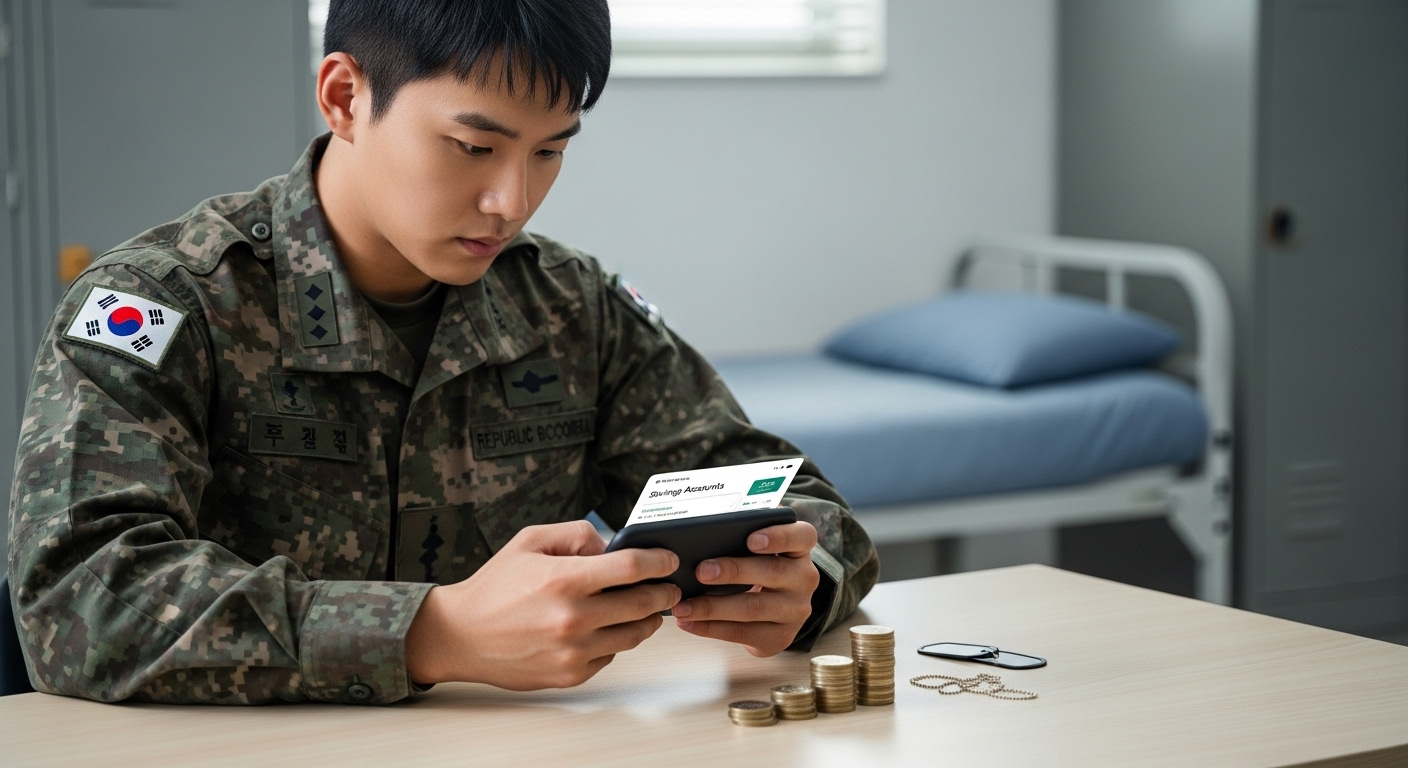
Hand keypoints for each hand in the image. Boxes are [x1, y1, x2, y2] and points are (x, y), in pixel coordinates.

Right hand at [405, 520, 680, 689]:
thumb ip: (576, 535)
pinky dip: (615, 640)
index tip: (669, 558)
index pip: (631, 568)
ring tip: (646, 608)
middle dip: (664, 593)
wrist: (460, 635)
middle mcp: (572, 618)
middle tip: (669, 587)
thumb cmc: (495, 586)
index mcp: (563, 580)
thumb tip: (612, 546)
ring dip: (648, 620)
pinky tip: (606, 627)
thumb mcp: (530, 541)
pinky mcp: (571, 674)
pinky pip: (611, 655)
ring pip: (634, 635)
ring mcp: (573, 650)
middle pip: (642, 604)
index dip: (659, 561)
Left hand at [670, 521, 819, 656]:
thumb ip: (740, 539)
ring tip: (683, 606)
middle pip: (772, 571)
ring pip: (753, 608)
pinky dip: (709, 628)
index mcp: (800, 550)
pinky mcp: (780, 637)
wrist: (776, 610)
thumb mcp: (759, 550)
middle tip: (701, 571)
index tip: (751, 539)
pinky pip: (742, 633)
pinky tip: (687, 622)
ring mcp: (795, 611)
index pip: (802, 537)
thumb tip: (698, 540)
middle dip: (733, 571)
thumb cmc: (757, 567)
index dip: (779, 536)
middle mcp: (805, 579)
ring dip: (713, 607)